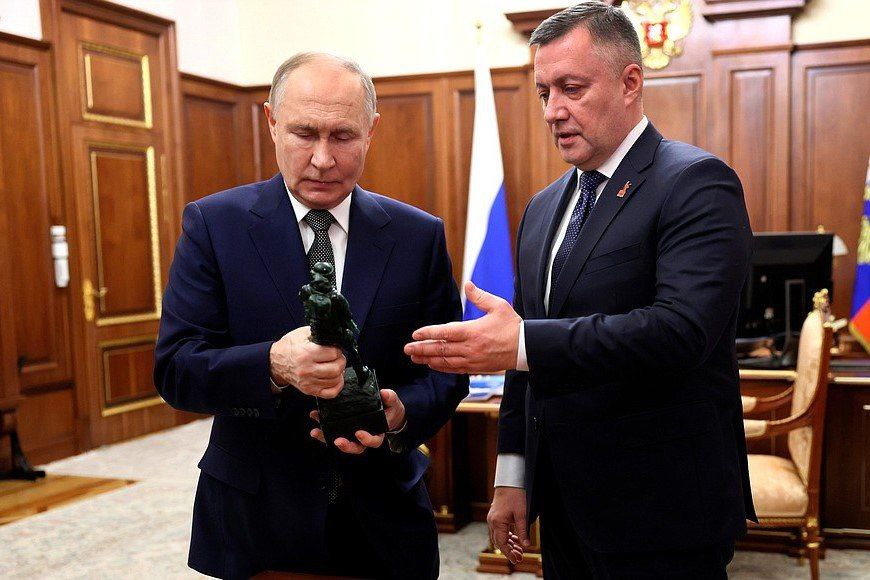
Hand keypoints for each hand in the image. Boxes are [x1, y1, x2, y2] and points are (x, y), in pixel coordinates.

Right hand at [270, 326, 344, 397]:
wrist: (275, 362)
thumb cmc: (289, 347)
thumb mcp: (302, 333)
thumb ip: (319, 333)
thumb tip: (335, 336)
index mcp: (306, 353)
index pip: (333, 353)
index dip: (337, 349)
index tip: (334, 348)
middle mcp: (307, 370)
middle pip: (336, 368)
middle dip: (341, 361)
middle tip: (337, 357)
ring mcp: (308, 382)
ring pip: (335, 380)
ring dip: (339, 372)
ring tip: (334, 365)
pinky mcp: (309, 390)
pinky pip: (330, 393)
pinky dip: (337, 386)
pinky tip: (335, 378)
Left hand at [308, 389, 405, 453]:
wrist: (385, 410)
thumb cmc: (389, 408)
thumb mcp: (392, 402)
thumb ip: (390, 398)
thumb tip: (384, 393)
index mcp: (377, 433)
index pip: (374, 441)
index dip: (366, 439)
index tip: (359, 433)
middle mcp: (364, 438)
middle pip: (355, 448)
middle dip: (346, 446)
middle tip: (337, 441)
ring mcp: (352, 435)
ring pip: (341, 442)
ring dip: (327, 438)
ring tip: (316, 431)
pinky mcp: (343, 429)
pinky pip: (333, 432)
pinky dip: (323, 429)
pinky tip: (315, 420)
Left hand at [404, 281, 519, 372]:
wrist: (526, 348)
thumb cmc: (512, 326)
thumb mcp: (499, 306)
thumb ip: (480, 297)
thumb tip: (468, 285)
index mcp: (474, 331)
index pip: (446, 333)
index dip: (429, 333)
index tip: (416, 333)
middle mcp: (471, 348)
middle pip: (441, 349)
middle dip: (422, 349)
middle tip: (407, 348)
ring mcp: (473, 360)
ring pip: (445, 361)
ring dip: (428, 359)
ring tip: (415, 357)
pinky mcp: (476, 368)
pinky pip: (455, 369)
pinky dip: (441, 367)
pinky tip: (432, 365)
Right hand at [487, 486, 528, 564]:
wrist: (509, 482)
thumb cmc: (515, 496)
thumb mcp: (522, 515)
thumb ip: (523, 531)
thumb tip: (526, 545)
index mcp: (498, 522)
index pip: (502, 543)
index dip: (509, 553)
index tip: (516, 560)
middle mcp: (492, 522)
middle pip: (499, 542)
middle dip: (509, 550)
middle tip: (520, 557)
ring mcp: (492, 518)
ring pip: (499, 536)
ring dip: (508, 544)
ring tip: (519, 550)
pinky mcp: (495, 516)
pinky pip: (499, 530)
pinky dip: (506, 536)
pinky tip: (514, 539)